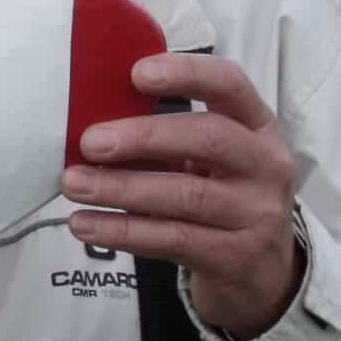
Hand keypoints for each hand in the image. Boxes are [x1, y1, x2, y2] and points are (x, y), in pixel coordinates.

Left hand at [62, 53, 301, 339]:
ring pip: (186, 195)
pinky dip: (122, 231)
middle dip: (144, 137)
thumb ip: (159, 137)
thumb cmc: (218, 194)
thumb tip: (88, 125)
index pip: (230, 84)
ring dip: (121, 188)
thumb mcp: (202, 157)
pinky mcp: (236, 256)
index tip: (136, 73)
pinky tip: (84, 224)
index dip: (186, 73)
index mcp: (256, 125)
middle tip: (90, 142)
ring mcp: (257, 213)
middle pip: (209, 138)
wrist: (260, 267)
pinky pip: (173, 238)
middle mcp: (266, 165)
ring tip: (74, 184)